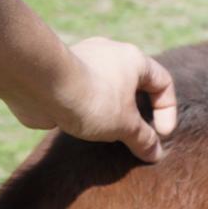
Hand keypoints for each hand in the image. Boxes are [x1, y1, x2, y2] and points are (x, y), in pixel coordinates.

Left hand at [5, 37, 176, 162]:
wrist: (39, 85)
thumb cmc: (92, 99)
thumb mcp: (126, 125)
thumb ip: (144, 139)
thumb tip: (155, 154)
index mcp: (134, 59)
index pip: (163, 82)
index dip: (167, 111)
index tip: (160, 134)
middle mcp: (110, 54)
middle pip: (135, 85)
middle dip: (138, 113)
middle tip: (137, 137)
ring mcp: (84, 62)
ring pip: (108, 89)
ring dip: (113, 113)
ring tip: (110, 137)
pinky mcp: (61, 75)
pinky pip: (84, 94)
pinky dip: (89, 111)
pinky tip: (85, 130)